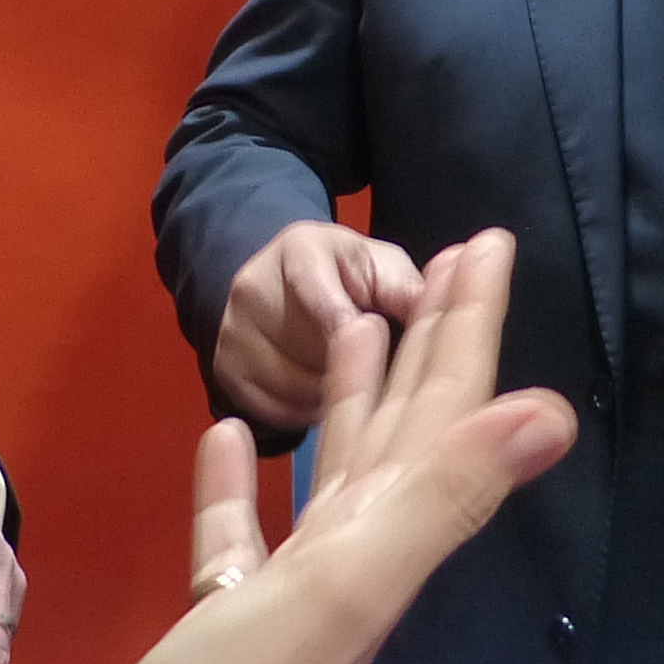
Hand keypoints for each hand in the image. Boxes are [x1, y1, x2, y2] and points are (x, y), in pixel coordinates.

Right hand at [44, 228, 577, 663]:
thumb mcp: (350, 580)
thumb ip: (447, 494)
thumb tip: (558, 414)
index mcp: (388, 537)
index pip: (446, 409)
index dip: (471, 325)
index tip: (491, 242)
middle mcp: (353, 556)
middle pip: (404, 426)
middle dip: (429, 338)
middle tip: (445, 251)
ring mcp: (288, 590)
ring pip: (335, 470)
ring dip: (347, 396)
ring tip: (353, 321)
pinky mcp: (222, 618)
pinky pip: (239, 533)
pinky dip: (236, 481)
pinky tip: (225, 431)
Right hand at [212, 219, 429, 430]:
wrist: (283, 281)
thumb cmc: (347, 275)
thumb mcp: (379, 266)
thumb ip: (406, 287)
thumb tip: (440, 310)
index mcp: (299, 250)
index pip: (324, 299)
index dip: (352, 333)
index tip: (376, 356)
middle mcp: (252, 286)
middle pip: (309, 351)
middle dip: (347, 368)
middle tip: (373, 373)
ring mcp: (232, 330)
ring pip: (292, 387)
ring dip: (329, 397)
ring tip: (348, 382)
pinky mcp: (224, 368)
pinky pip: (273, 411)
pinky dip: (303, 412)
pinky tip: (320, 396)